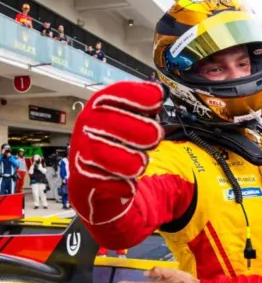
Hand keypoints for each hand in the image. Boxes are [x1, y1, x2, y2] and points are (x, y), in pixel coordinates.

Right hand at [69, 81, 164, 224]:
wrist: (96, 183)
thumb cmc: (116, 147)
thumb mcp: (131, 127)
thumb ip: (145, 113)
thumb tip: (159, 95)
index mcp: (99, 111)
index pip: (111, 95)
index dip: (134, 95)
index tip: (158, 98)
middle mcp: (86, 128)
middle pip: (103, 121)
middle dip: (132, 127)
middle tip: (156, 135)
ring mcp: (80, 153)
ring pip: (96, 151)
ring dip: (123, 158)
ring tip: (142, 163)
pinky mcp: (80, 180)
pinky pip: (95, 180)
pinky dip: (115, 184)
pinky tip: (129, 186)